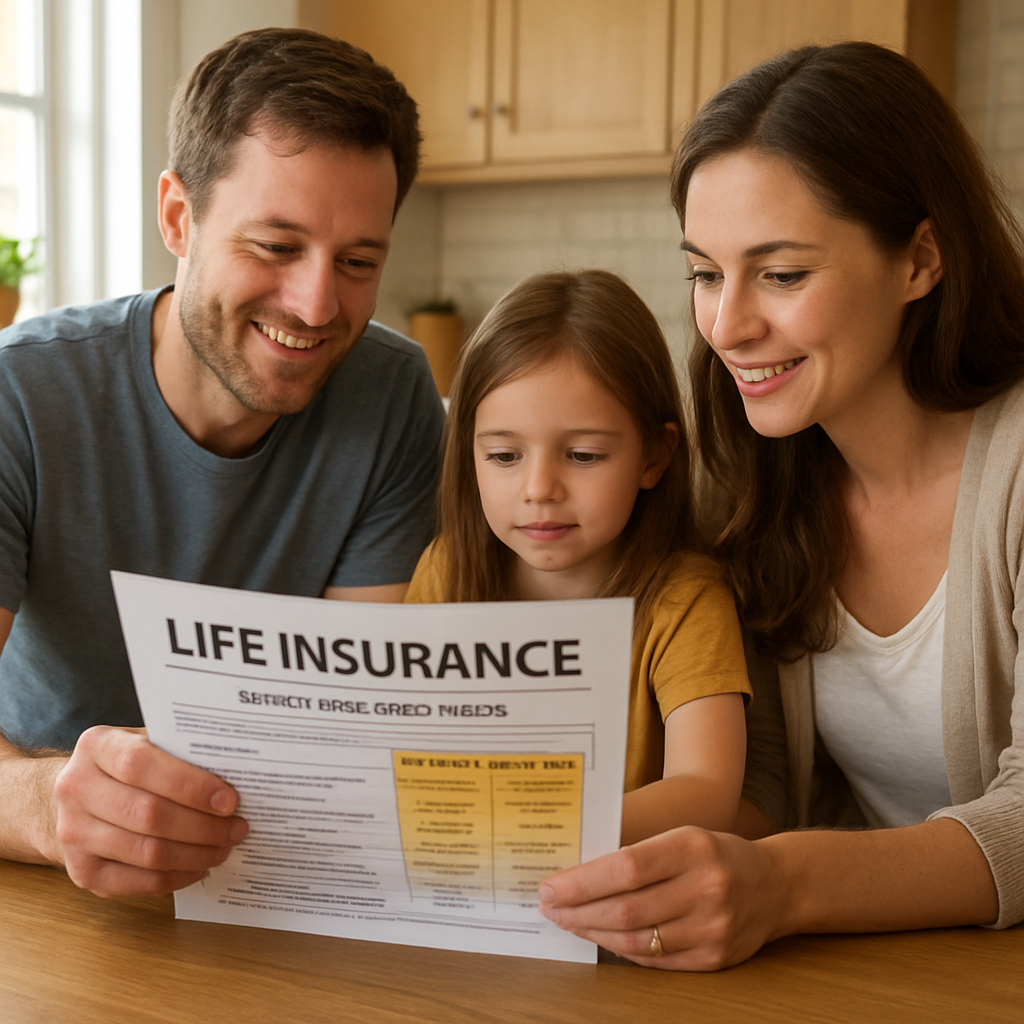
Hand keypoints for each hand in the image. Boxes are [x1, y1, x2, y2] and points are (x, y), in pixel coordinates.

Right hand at [52, 726, 247, 896]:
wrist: (77, 796)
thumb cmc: (128, 766)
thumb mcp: (146, 742)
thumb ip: (181, 751)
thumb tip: (239, 772)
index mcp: (97, 746)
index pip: (141, 764)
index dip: (190, 785)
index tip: (229, 800)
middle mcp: (76, 788)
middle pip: (148, 814)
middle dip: (203, 826)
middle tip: (237, 828)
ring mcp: (74, 834)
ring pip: (147, 852)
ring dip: (195, 854)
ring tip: (224, 848)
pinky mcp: (82, 872)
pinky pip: (138, 882)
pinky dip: (177, 877)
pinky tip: (199, 866)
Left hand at [538, 826, 786, 970]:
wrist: (776, 885)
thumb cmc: (716, 853)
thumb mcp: (682, 835)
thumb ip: (638, 853)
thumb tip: (578, 873)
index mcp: (693, 847)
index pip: (626, 868)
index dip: (582, 881)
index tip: (551, 886)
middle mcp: (706, 888)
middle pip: (626, 908)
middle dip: (578, 910)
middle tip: (550, 906)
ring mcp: (713, 928)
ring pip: (636, 940)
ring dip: (593, 933)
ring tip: (568, 921)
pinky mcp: (715, 959)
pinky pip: (655, 960)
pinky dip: (622, 949)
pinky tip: (601, 937)